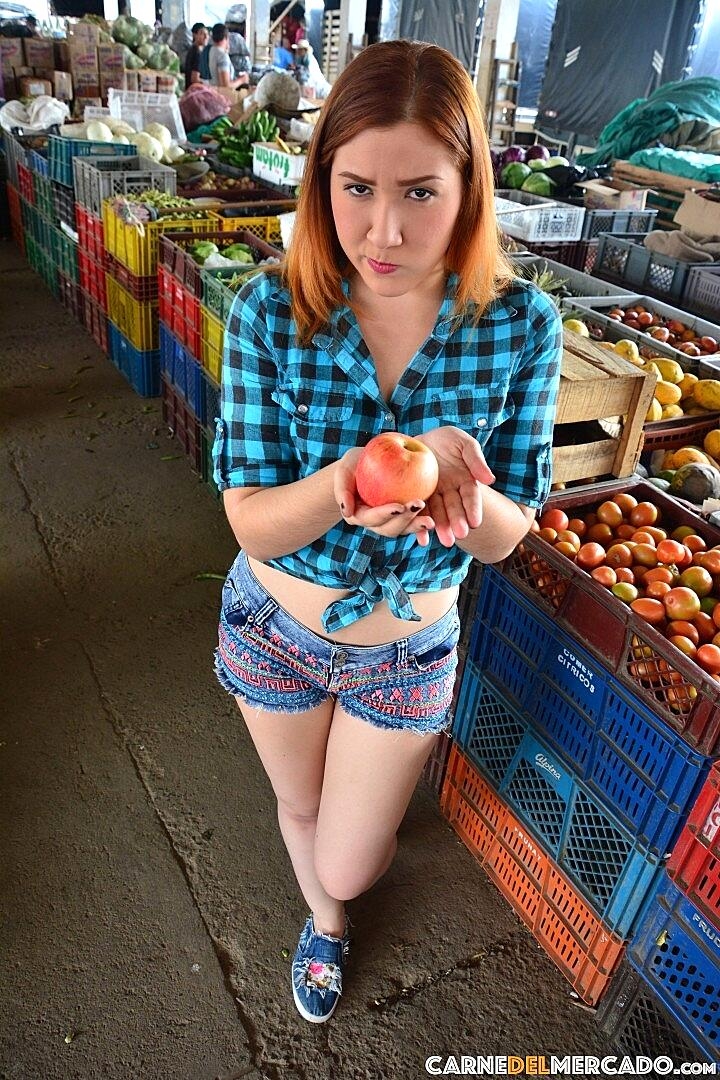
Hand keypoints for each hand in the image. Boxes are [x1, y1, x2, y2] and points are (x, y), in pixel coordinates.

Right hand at [333, 448, 434, 546]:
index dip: (385, 514)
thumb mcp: (344, 469)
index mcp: (359, 514)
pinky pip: (415, 522)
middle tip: (418, 506)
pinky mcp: (405, 516)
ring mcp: (391, 521)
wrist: (370, 463)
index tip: (399, 506)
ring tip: (430, 521)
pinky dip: (424, 522)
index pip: (371, 518)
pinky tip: (436, 518)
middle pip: (389, 529)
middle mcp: (376, 522)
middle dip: (404, 521)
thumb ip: (342, 488)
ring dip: (416, 526)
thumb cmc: (355, 464)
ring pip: (404, 530)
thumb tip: (347, 511)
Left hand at [415, 427, 494, 546]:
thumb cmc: (445, 439)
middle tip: (460, 535)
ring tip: (446, 541)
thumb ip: (475, 459)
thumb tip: (490, 480)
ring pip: (438, 514)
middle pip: (454, 509)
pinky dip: (419, 526)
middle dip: (458, 522)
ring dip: (442, 528)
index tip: (476, 522)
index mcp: (465, 481)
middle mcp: (450, 492)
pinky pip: (417, 513)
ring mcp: (434, 497)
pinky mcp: (417, 498)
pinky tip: (421, 540)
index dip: (473, 509)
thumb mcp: (463, 443)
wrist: (421, 439)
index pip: (471, 496)